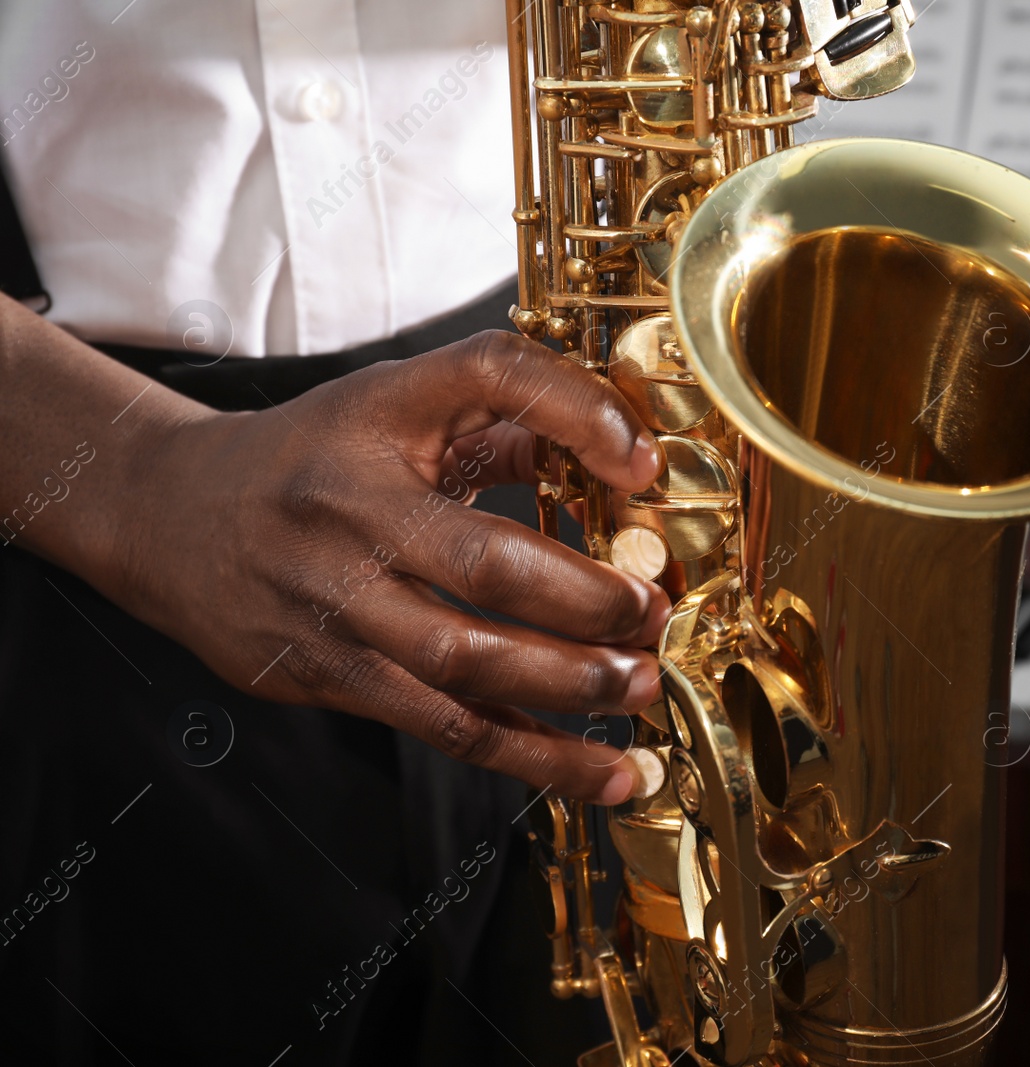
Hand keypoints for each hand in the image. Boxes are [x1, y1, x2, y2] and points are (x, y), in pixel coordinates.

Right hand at [105, 331, 669, 803]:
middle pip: (487, 567)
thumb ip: (511, 413)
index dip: (576, 419)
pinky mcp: (329, 679)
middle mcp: (350, 519)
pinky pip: (442, 726)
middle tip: (653, 616)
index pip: (488, 384)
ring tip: (641, 688)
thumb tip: (628, 461)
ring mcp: (335, 609)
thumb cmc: (309, 456)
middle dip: (590, 602)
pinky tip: (593, 770)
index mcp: (375, 426)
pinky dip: (527, 754)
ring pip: (466, 666)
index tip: (644, 466)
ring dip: (569, 687)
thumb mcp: (397, 403)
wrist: (169, 518)